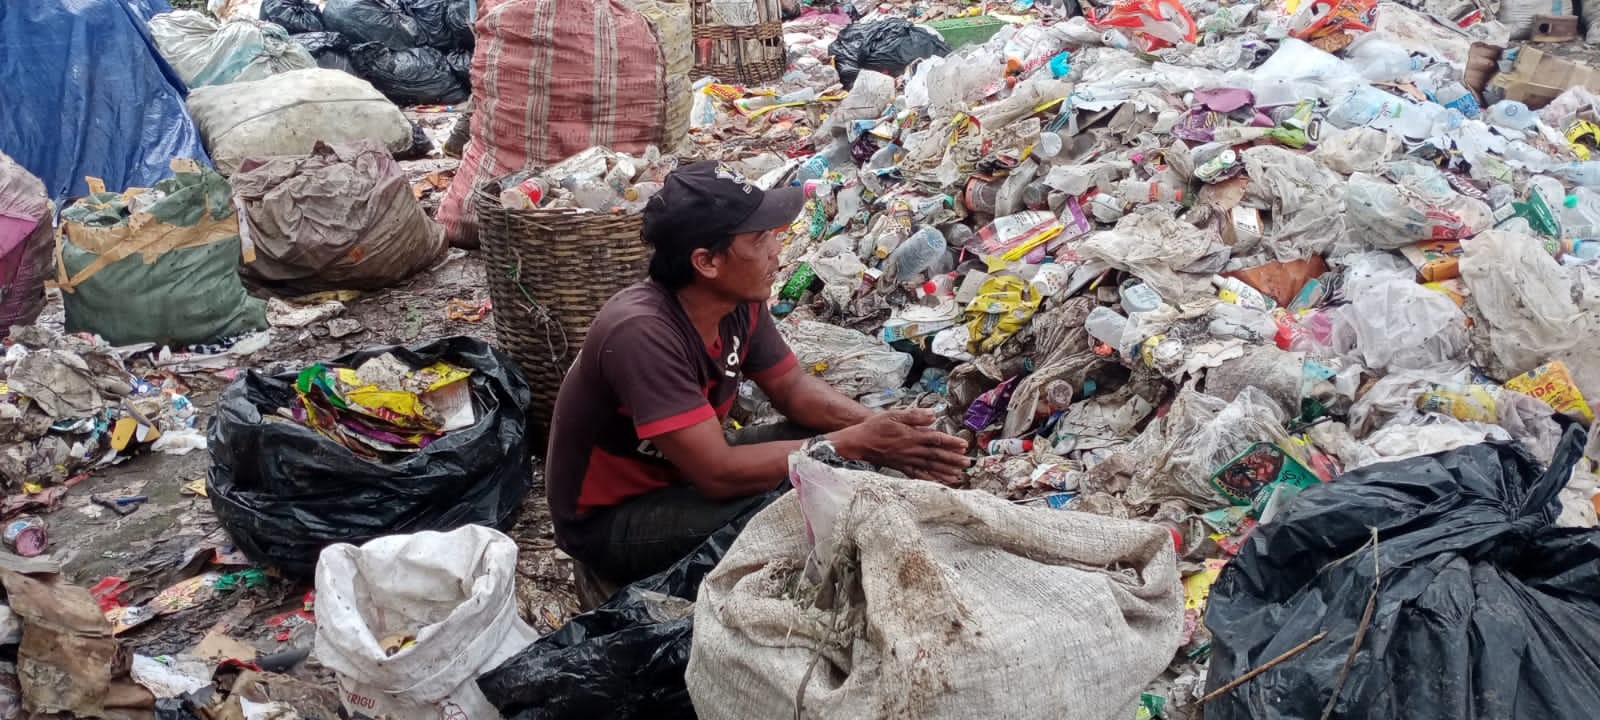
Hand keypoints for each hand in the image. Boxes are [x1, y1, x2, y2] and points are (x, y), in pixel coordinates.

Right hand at [831, 409, 970, 484]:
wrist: (859, 442)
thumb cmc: (875, 426)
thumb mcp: (894, 414)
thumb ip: (915, 415)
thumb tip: (933, 414)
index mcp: (912, 435)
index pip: (936, 439)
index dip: (951, 442)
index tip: (964, 445)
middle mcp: (912, 450)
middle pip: (936, 456)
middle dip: (953, 459)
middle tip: (967, 463)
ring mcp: (907, 460)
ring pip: (930, 467)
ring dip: (945, 471)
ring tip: (959, 475)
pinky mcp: (901, 467)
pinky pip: (918, 475)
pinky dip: (931, 479)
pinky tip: (939, 481)